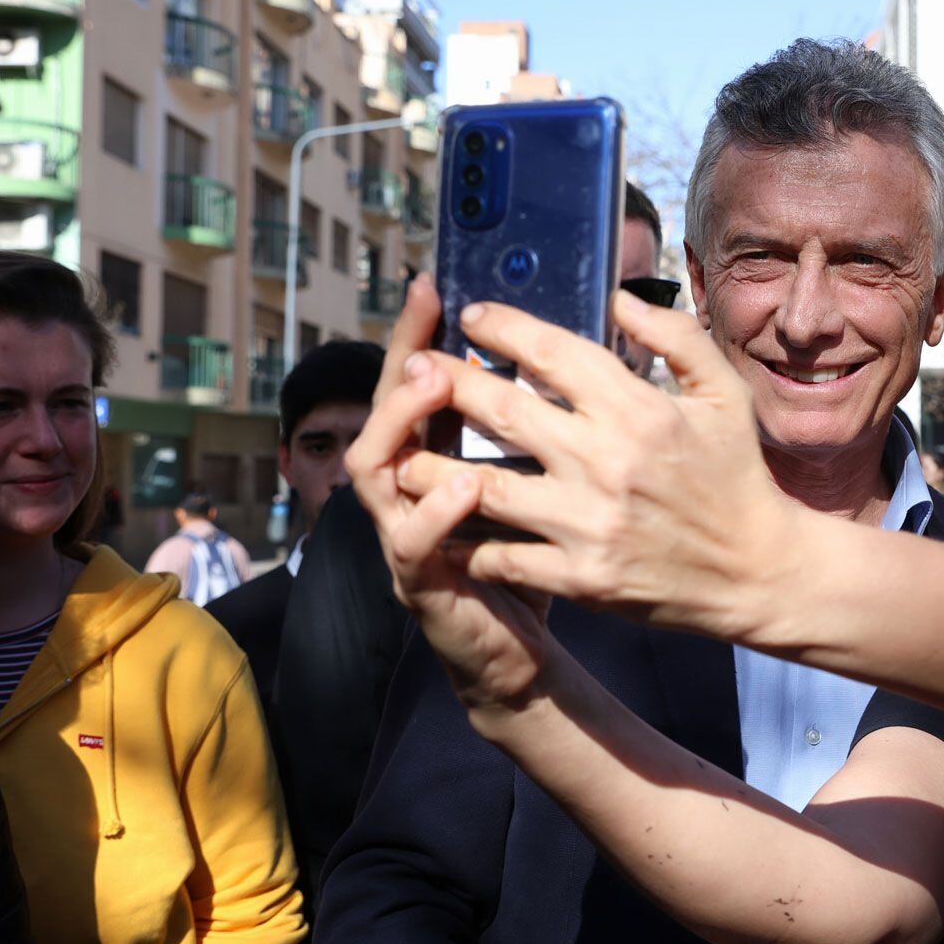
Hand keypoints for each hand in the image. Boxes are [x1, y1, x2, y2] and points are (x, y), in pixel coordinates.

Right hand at [344, 276, 551, 718]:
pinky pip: (412, 544)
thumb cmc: (530, 564)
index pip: (417, 384)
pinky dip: (433, 513)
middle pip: (382, 412)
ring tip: (433, 387)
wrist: (519, 656)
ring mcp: (403, 536)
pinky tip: (464, 487)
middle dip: (400, 367)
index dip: (419, 335)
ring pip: (375, 470)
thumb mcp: (537, 486)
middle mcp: (406, 490)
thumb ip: (537, 427)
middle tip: (431, 335)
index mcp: (437, 459)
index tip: (436, 287)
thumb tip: (567, 353)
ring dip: (401, 424)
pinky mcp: (419, 585)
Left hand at [391, 291, 800, 641]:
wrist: (757, 571)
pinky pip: (503, 556)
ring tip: (400, 454)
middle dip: (444, 383)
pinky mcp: (580, 576)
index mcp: (638, 409)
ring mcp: (588, 522)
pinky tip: (442, 528)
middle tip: (413, 370)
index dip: (501, 328)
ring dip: (431, 468)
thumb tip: (619, 300)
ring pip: (483, 488)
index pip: (551, 353)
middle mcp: (605, 461)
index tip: (471, 318)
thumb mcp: (724, 394)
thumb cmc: (738, 476)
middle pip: (499, 411)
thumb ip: (675, 338)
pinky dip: (467, 543)